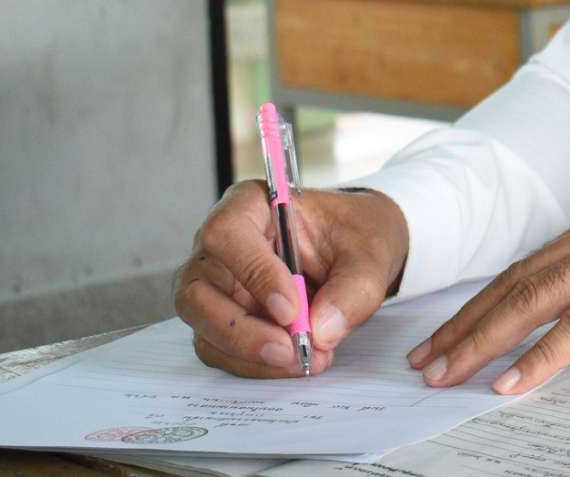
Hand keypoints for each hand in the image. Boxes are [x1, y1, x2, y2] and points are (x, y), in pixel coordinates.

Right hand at [174, 183, 408, 377]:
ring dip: (251, 354)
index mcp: (250, 205)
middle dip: (242, 331)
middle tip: (291, 351)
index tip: (291, 309)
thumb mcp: (371, 252)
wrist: (358, 251)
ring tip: (305, 360)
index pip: (227, 235)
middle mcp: (221, 245)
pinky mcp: (222, 318)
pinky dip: (255, 364)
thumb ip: (354, 288)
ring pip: (205, 328)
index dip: (253, 274)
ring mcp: (216, 285)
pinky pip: (221, 350)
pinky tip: (295, 361)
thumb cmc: (356, 234)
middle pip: (198, 292)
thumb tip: (322, 330)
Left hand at [408, 181, 569, 395]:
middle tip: (428, 360)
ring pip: (539, 297)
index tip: (448, 334)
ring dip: (487, 338)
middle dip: (467, 323)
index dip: (484, 302)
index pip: (531, 267)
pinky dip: (545, 352)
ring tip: (451, 372)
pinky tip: (517, 379)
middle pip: (520, 280)